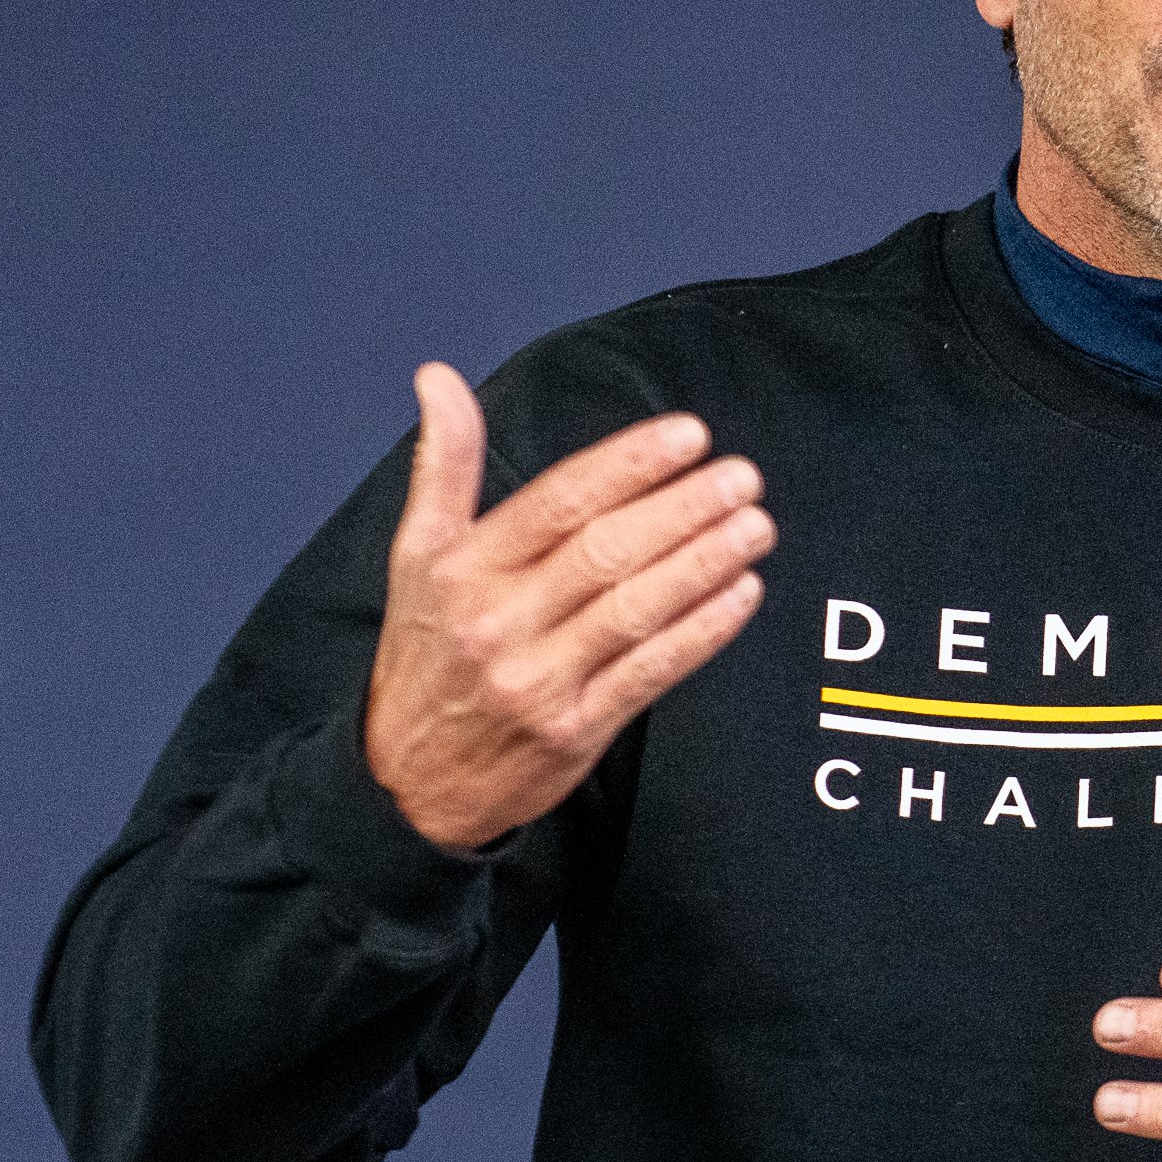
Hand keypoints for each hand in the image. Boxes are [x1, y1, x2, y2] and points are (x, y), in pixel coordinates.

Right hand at [363, 364, 773, 851]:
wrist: (407, 785)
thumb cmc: (425, 656)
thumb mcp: (415, 557)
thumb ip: (442, 466)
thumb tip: (438, 376)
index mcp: (463, 570)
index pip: (557, 502)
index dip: (628, 464)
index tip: (688, 435)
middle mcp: (499, 622)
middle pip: (604, 552)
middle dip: (683, 509)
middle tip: (742, 475)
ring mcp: (537, 680)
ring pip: (634, 610)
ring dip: (704, 564)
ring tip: (755, 525)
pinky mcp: (573, 732)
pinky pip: (650, 673)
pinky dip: (701, 632)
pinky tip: (741, 595)